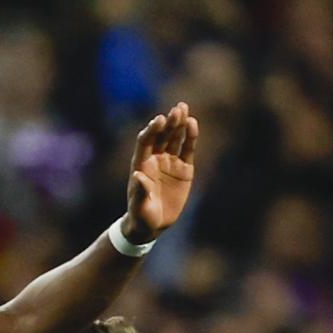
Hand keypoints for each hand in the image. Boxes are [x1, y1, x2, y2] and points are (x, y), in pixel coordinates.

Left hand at [122, 101, 197, 237]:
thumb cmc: (141, 215)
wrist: (153, 224)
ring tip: (184, 109)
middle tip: (177, 109)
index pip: (146, 141)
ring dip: (179, 124)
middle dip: (169, 122)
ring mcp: (170, 162)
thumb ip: (140, 191)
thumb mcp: (139, 207)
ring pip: (175, 138)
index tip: (159, 120)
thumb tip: (139, 175)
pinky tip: (193, 124)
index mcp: (141, 163)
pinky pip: (188, 150)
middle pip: (162, 135)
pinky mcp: (184, 169)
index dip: (152, 130)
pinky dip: (191, 138)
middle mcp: (155, 158)